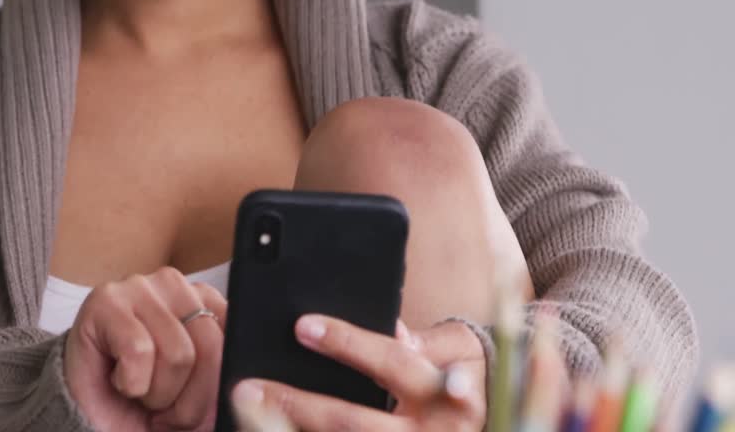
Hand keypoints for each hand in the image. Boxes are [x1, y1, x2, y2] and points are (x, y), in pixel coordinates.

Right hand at [64, 267, 227, 431]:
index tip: (195, 404)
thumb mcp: (197, 396)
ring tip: (139, 391)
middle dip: (189, 398)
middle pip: (211, 349)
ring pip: (177, 353)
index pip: (238, 339)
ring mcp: (139, 286)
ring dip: (158, 393)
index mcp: (206, 302)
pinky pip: (139, 351)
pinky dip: (132, 382)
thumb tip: (249, 386)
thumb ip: (225, 382)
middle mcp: (176, 285)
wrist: (89, 415)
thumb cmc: (143, 403)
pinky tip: (119, 380)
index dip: (217, 386)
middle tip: (162, 406)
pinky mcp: (105, 300)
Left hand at [230, 316, 485, 430]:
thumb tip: (392, 325)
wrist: (498, 424)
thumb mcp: (461, 355)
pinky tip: (270, 430)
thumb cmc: (469, 381)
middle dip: (300, 403)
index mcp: (449, 395)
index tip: (302, 326)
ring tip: (249, 412)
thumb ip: (427, 342)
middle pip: (354, 422)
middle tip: (250, 386)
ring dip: (291, 431)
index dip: (349, 344)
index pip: (392, 362)